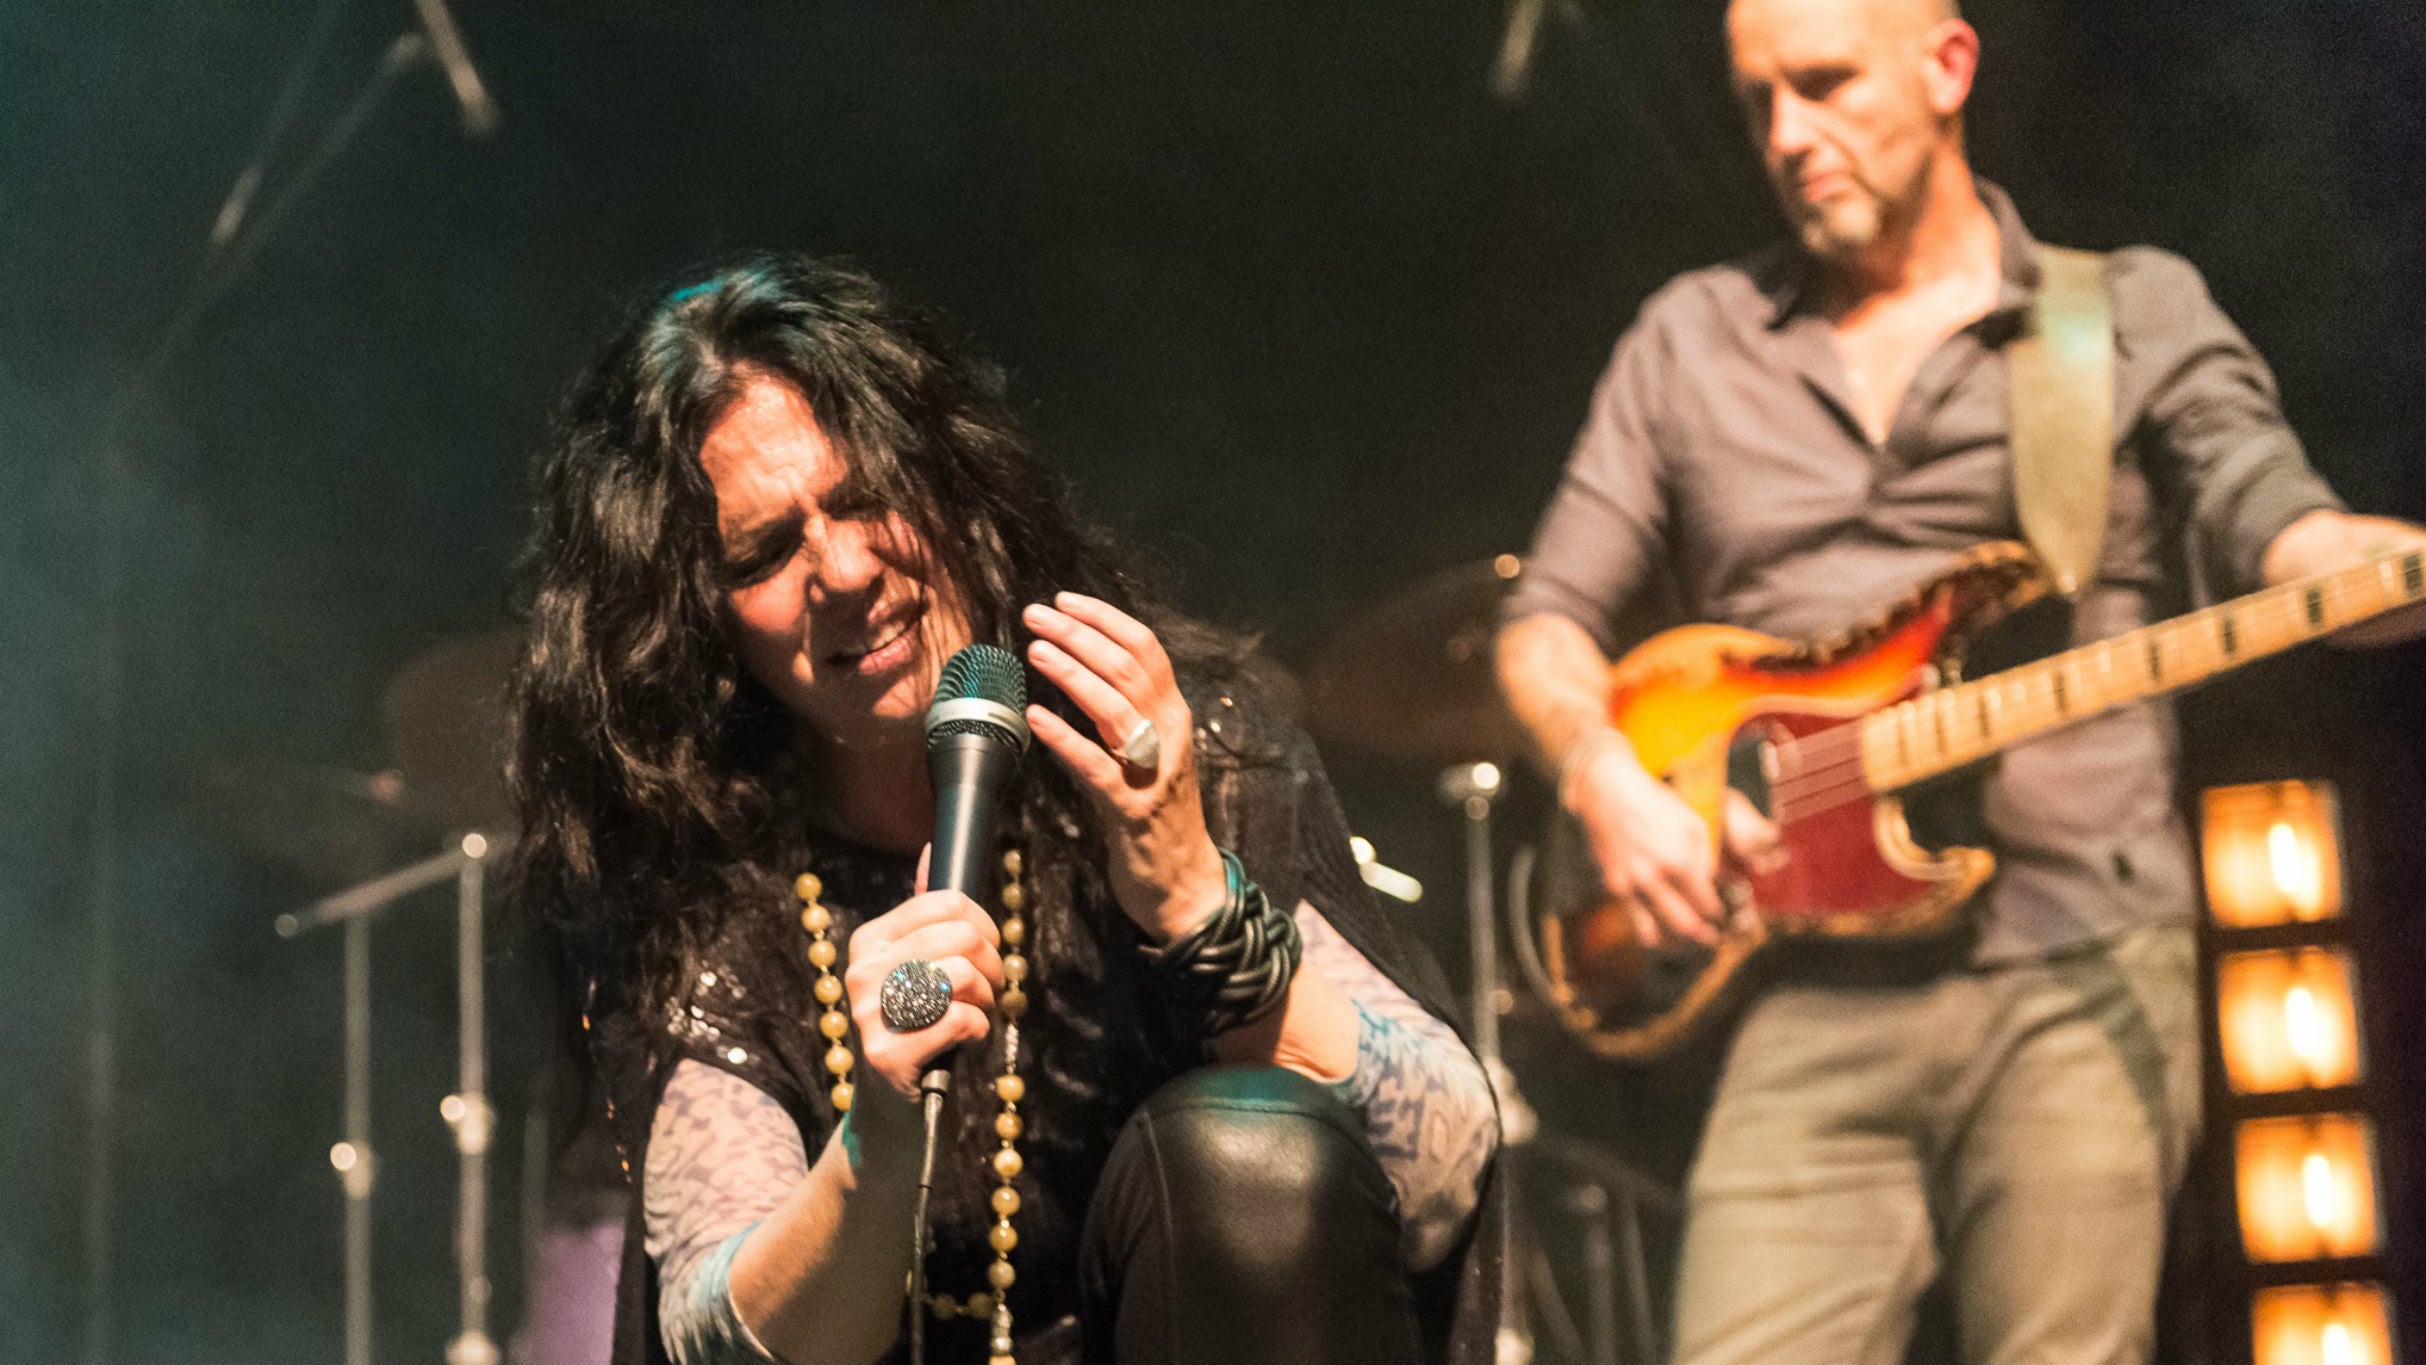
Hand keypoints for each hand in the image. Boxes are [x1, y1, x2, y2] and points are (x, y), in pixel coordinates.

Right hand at [842, 864, 1005, 1097]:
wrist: (897, 1105)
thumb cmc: (918, 1026)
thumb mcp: (916, 965)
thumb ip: (924, 913)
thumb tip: (932, 850)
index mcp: (869, 940)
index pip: (946, 901)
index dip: (985, 924)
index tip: (986, 949)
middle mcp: (862, 970)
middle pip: (962, 935)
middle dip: (992, 963)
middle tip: (989, 988)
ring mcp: (870, 1013)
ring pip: (964, 974)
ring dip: (986, 998)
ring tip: (976, 1012)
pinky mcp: (888, 1053)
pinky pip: (961, 1019)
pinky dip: (979, 1028)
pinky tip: (966, 1038)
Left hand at [1021, 592, 1226, 941]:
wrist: (1184, 883)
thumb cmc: (1158, 814)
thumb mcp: (1150, 751)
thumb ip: (1126, 712)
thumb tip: (1080, 667)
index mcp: (1174, 715)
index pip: (1145, 649)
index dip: (1104, 619)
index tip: (1064, 600)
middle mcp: (1170, 734)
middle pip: (1127, 668)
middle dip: (1079, 635)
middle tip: (1035, 615)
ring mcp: (1154, 772)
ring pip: (1116, 708)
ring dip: (1072, 674)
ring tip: (1035, 651)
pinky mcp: (1132, 810)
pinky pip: (1096, 766)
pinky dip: (1065, 739)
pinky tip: (1035, 720)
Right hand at [1566, 738, 1780, 948]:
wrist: (1610, 794)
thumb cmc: (1655, 804)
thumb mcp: (1692, 822)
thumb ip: (1705, 857)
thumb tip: (1711, 882)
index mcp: (1680, 861)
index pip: (1707, 903)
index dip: (1718, 913)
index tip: (1722, 915)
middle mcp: (1656, 878)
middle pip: (1685, 925)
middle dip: (1703, 936)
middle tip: (1712, 939)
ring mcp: (1632, 885)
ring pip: (1655, 932)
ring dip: (1674, 944)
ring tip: (1684, 944)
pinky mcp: (1614, 886)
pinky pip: (1634, 919)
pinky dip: (1649, 930)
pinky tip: (1658, 931)